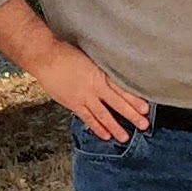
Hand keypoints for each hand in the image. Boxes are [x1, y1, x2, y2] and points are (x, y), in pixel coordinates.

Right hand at [31, 40, 150, 142]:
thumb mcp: (90, 58)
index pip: (122, 89)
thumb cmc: (66, 53)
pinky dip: (97, 127)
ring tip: (125, 137)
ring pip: (103, 114)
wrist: (45, 56)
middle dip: (131, 115)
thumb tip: (113, 78)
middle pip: (117, 103)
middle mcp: (94, 87)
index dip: (134, 99)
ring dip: (115, 126)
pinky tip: (105, 135)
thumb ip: (101, 70)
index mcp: (100, 73)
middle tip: (144, 125)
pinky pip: (88, 118)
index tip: (146, 108)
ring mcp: (84, 97)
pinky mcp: (73, 103)